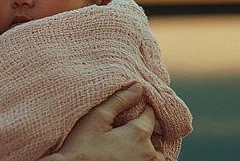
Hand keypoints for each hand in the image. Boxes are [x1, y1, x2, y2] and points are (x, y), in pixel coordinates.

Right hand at [39, 83, 163, 160]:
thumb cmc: (81, 148)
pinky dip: (145, 157)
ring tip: (130, 142)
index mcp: (139, 134)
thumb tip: (138, 86)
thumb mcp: (97, 118)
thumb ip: (119, 100)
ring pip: (157, 154)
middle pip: (156, 135)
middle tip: (128, 125)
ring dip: (149, 146)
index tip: (131, 106)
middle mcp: (148, 154)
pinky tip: (129, 154)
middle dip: (146, 128)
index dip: (141, 106)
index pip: (150, 114)